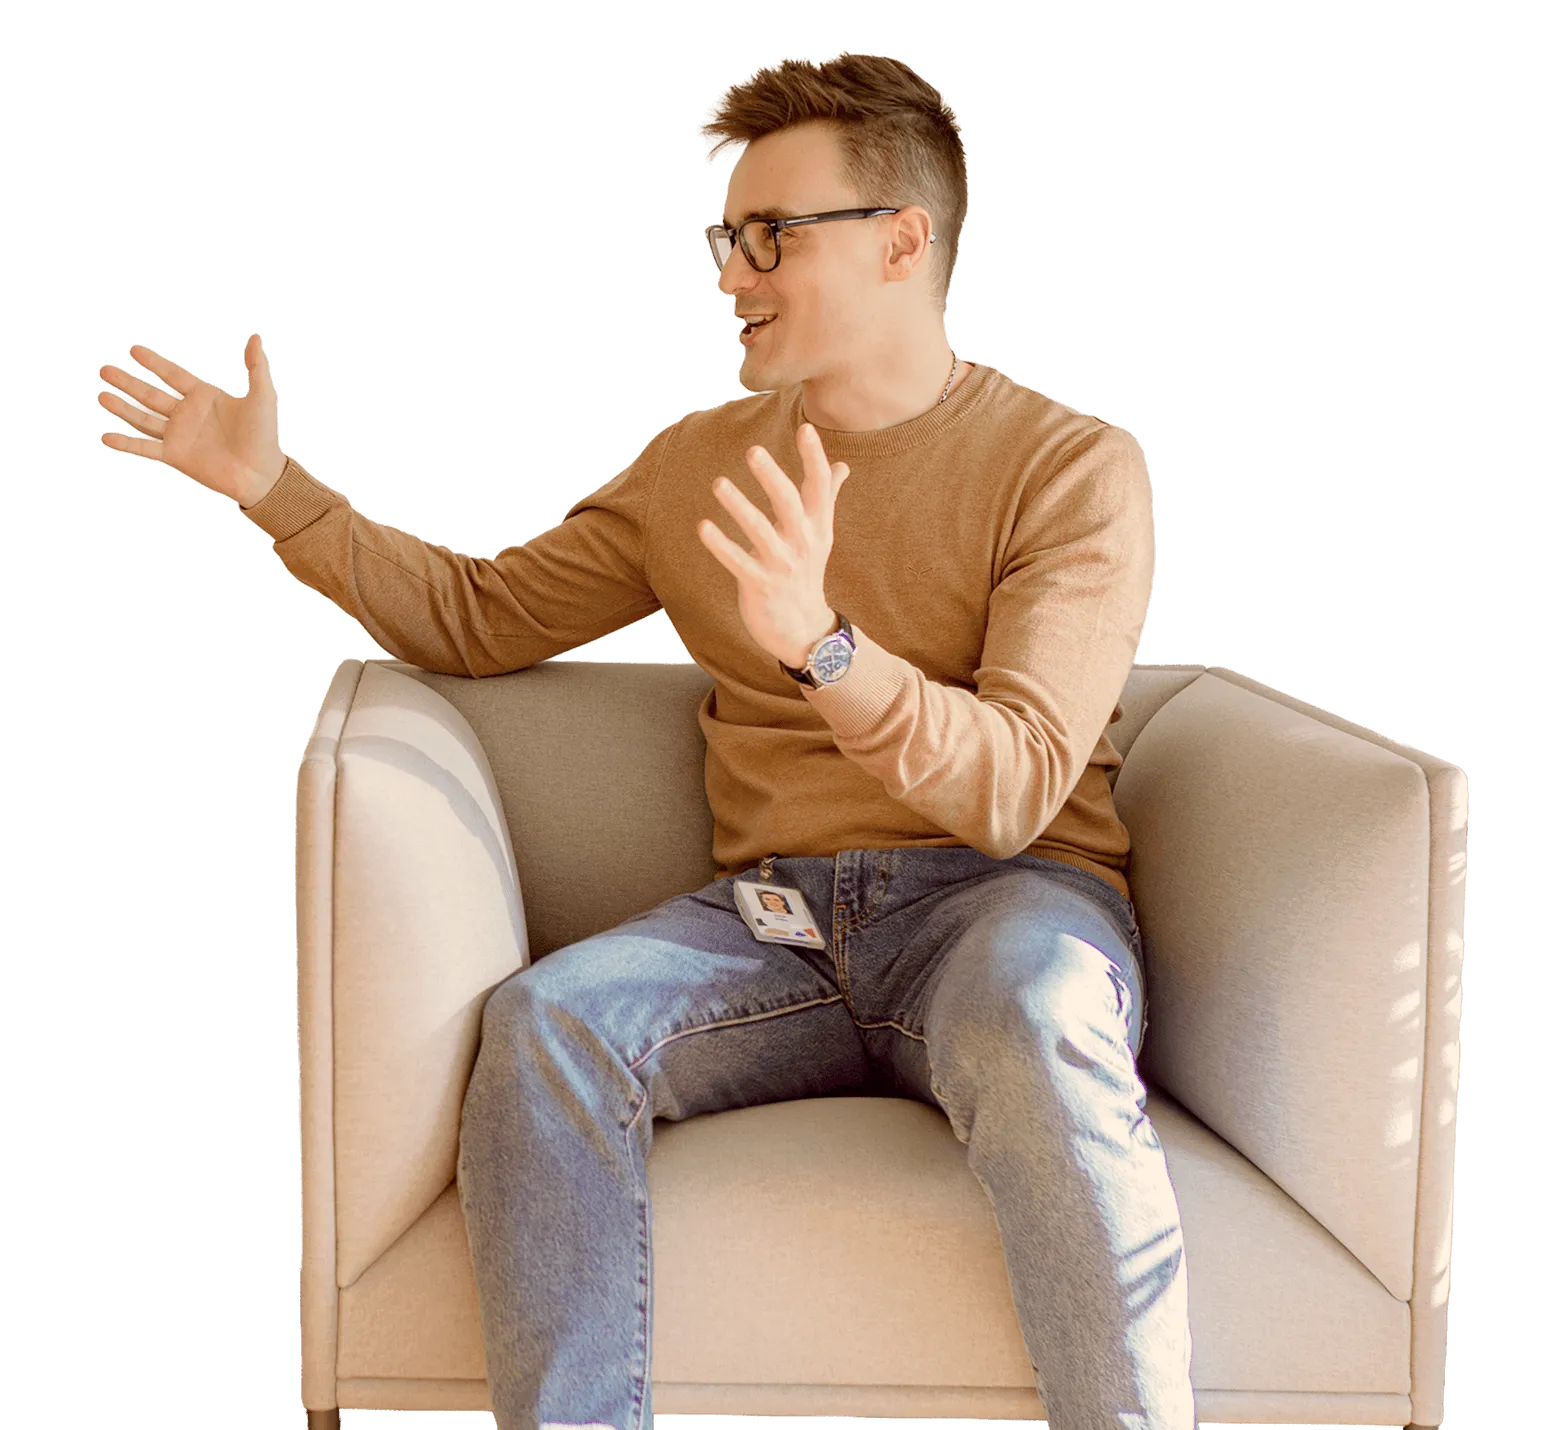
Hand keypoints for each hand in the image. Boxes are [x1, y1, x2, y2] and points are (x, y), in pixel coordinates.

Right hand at [97, 335, 284, 505]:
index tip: (134, 350)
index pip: (173, 375)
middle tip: (105, 369)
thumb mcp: (262, 396)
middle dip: (128, 383)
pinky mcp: (176, 456)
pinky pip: (145, 448)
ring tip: (102, 395)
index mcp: (205, 397)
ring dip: (122, 407)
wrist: (262, 473)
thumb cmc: (265, 436)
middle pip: (151, 394)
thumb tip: (256, 337)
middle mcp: (188, 414)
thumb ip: (256, 367)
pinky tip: (105, 436)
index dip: (154, 363)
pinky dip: (126, 443)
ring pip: (143, 418)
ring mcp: (180, 435)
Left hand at [698, 423, 850, 668]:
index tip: (805, 429)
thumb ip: (826, 497)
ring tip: (719, 483)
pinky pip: (738, 562)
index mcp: (818, 527)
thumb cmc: (807, 573)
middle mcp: (803, 543)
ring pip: (760, 531)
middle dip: (771, 477)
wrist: (804, 631)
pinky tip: (703, 527)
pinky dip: (721, 545)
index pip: (819, 488)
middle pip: (788, 504)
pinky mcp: (760, 586)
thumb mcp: (822, 535)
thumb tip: (842, 465)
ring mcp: (781, 566)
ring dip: (739, 506)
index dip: (813, 458)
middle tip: (752, 451)